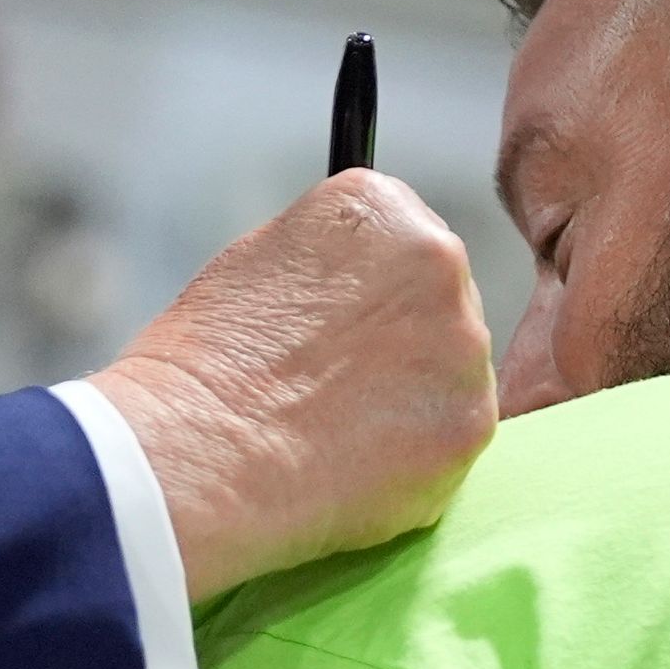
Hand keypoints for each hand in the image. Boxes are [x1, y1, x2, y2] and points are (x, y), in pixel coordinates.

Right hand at [84, 171, 497, 599]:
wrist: (199, 452)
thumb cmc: (204, 364)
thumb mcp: (258, 260)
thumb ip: (331, 259)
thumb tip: (358, 284)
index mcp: (380, 207)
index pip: (407, 241)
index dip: (369, 296)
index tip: (334, 332)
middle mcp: (439, 260)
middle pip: (441, 304)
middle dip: (402, 343)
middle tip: (335, 387)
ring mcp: (465, 345)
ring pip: (454, 373)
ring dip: (412, 399)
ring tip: (337, 429)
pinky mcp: (470, 421)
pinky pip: (453, 436)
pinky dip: (416, 455)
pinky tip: (355, 462)